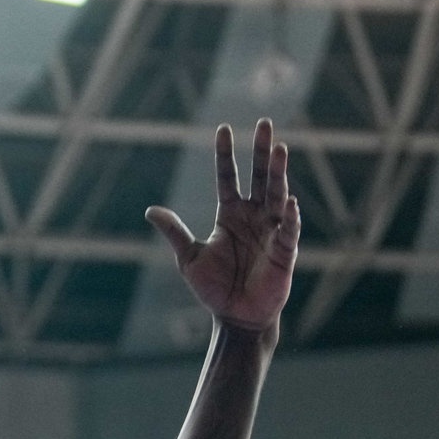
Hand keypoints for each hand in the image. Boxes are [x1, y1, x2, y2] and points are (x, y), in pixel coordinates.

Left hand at [145, 120, 299, 336]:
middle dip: (262, 151)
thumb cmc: (214, 288)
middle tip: (266, 122)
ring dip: (279, 173)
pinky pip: (288, 230)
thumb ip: (174, 232)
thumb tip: (150, 210)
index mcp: (230, 214)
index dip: (226, 154)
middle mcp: (253, 217)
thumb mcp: (189, 257)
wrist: (235, 317)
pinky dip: (288, 216)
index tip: (224, 127)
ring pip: (276, 195)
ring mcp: (270, 231)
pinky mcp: (284, 252)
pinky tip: (288, 201)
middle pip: (259, 177)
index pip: (228, 177)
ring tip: (281, 148)